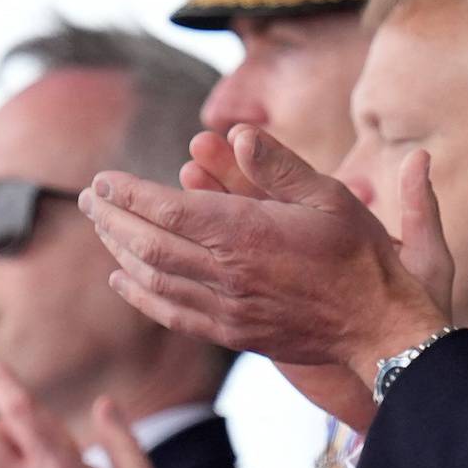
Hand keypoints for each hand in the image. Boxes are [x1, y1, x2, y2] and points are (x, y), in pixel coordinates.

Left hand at [79, 125, 452, 424]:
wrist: (379, 326)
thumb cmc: (361, 255)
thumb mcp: (330, 196)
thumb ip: (278, 166)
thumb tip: (236, 134)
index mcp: (247, 233)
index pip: (166, 209)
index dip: (127, 193)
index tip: (102, 179)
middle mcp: (227, 273)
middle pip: (147, 243)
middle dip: (111, 218)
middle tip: (89, 198)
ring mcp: (226, 308)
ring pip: (152, 278)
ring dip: (119, 251)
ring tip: (102, 230)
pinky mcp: (232, 334)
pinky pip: (170, 313)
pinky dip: (139, 295)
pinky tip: (122, 280)